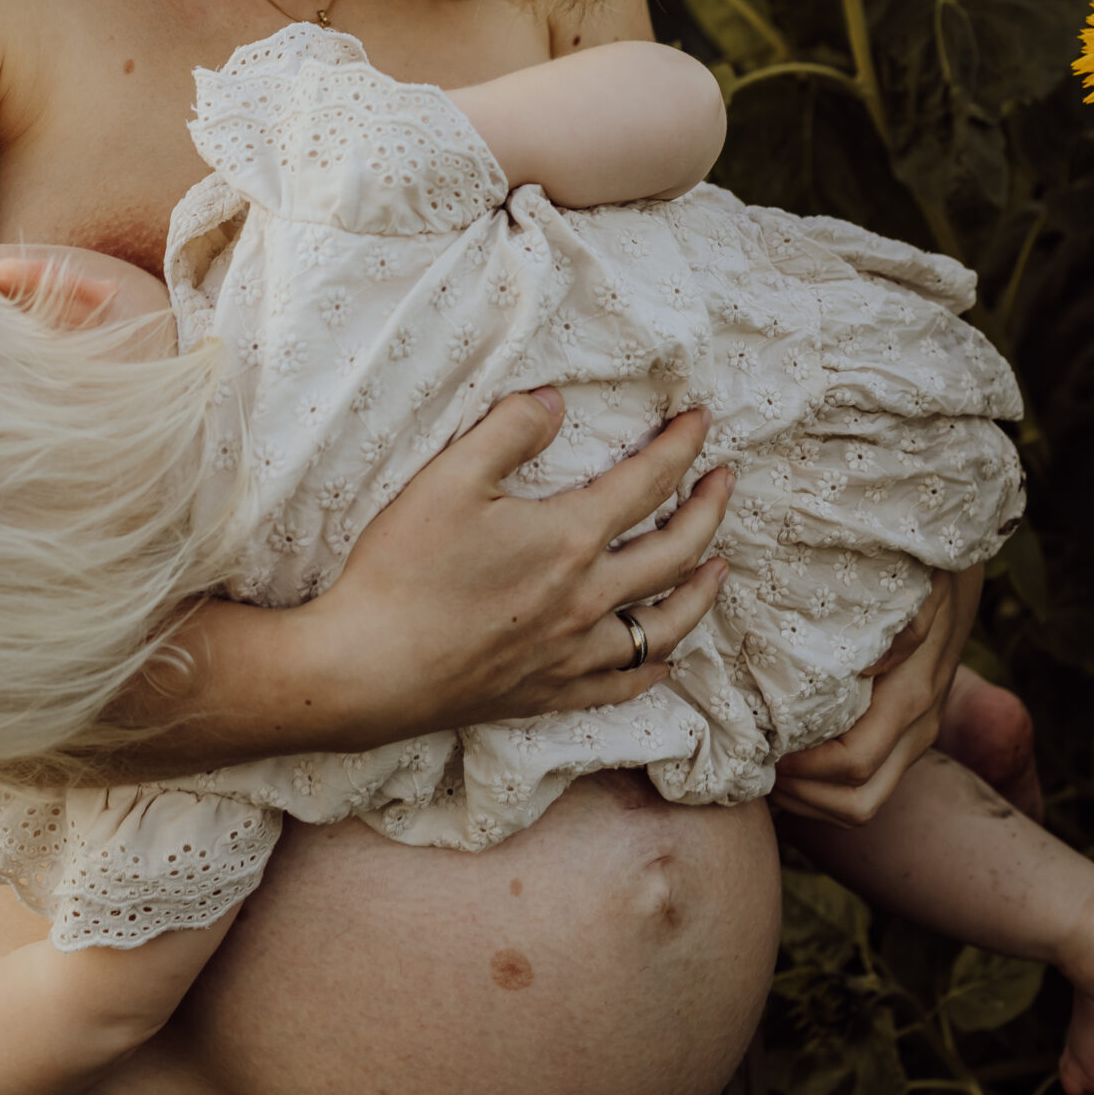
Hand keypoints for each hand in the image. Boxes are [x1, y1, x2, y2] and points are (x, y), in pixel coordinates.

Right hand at [310, 391, 731, 741]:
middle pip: (675, 553)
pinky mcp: (549, 693)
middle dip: (708, 511)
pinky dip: (654, 670)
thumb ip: (509, 430)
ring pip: (663, 627)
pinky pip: (624, 686)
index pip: (646, 483)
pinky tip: (665, 661)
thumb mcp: (449, 478)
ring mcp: (573, 654)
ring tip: (719, 568)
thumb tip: (556, 401)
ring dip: (699, 593)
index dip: (679, 447)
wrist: (369, 668)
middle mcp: (588, 600)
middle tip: (724, 481)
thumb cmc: (404, 568)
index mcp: (570, 540)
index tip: (701, 421)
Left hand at [771, 567, 982, 825]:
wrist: (954, 577)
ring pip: (861, 804)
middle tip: (752, 767)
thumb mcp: (909, 588)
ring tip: (762, 768)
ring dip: (809, 798)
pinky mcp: (902, 736)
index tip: (760, 745)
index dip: (804, 769)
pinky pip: (865, 784)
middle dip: (801, 796)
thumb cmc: (917, 577)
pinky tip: (787, 758)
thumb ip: (899, 625)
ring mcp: (912, 739)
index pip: (853, 763)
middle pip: (857, 803)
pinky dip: (822, 786)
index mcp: (909, 698)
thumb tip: (866, 668)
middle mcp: (916, 729)